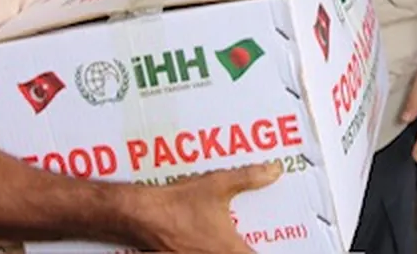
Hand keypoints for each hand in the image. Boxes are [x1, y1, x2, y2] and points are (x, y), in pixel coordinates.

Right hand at [129, 161, 281, 252]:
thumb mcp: (218, 185)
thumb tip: (275, 170)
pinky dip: (208, 248)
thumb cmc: (179, 204)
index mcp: (230, 250)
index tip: (274, 243)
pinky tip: (206, 238)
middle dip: (246, 247)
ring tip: (229, 236)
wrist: (141, 215)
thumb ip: (250, 178)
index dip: (267, 251)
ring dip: (227, 248)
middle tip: (250, 237)